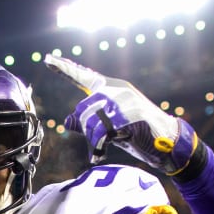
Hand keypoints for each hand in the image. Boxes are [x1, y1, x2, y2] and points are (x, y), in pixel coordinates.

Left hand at [44, 54, 198, 174]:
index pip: (83, 76)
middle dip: (86, 132)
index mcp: (109, 89)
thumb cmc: (135, 134)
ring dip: (94, 141)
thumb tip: (66, 121)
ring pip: (92, 122)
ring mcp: (125, 100)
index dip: (64, 69)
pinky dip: (99, 147)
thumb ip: (88, 122)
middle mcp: (116, 89)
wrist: (167, 143)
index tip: (47, 58)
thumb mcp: (107, 127)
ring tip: (101, 149)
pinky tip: (101, 154)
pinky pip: (104, 132)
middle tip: (97, 145)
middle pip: (82, 110)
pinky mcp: (133, 114)